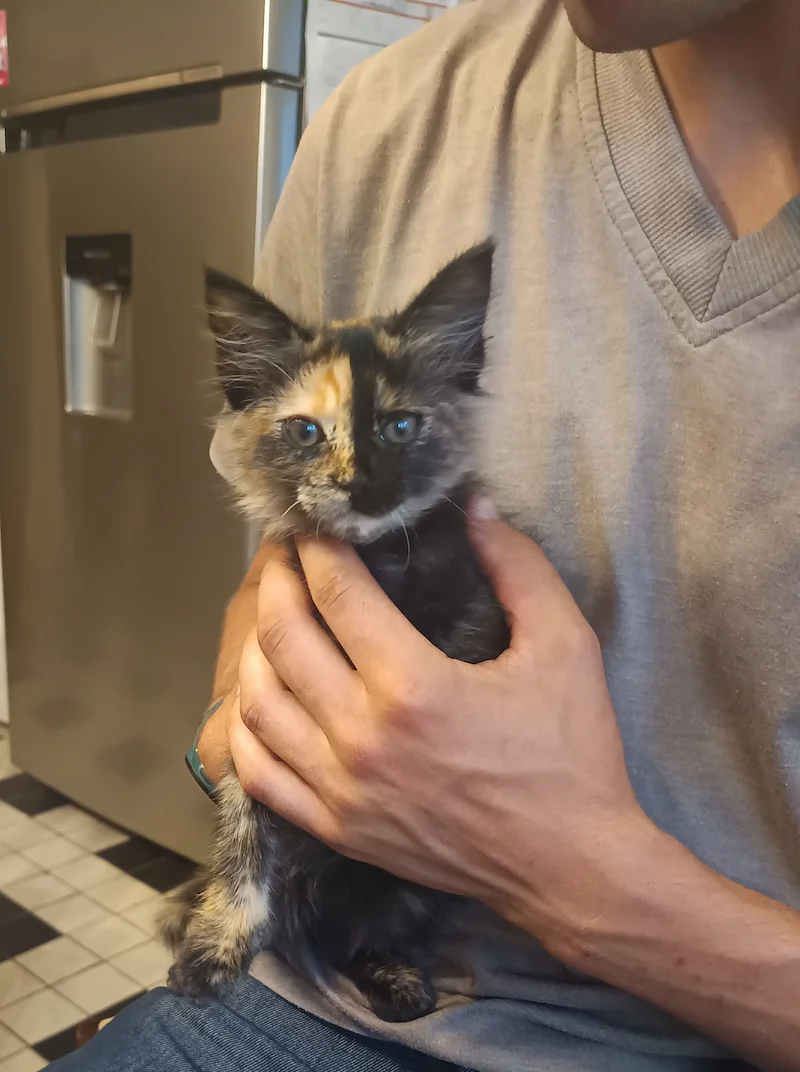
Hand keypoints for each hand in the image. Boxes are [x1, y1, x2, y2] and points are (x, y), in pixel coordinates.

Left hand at [227, 504, 658, 952]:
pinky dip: (245, 727)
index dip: (318, 546)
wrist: (570, 868)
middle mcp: (361, 738)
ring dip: (254, 645)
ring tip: (272, 614)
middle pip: (284, 637)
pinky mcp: (337, 829)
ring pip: (258, 703)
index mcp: (413, 687)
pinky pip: (259, 774)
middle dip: (276, 580)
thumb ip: (519, 568)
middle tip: (286, 553)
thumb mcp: (565, 646)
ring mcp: (341, 791)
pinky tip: (257, 697)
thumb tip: (475, 507)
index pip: (337, 593)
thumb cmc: (571, 754)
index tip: (315, 523)